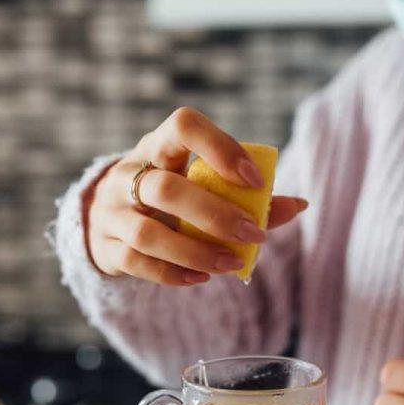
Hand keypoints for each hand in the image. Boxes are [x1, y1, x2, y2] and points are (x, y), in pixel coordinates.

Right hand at [83, 107, 308, 285]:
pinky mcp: (105, 246)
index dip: (221, 149)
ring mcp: (111, 212)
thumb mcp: (199, 184)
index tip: (256, 181)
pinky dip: (173, 273)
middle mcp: (128, 174)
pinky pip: (136, 263)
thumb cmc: (169, 196)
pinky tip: (202, 278)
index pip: (183, 126)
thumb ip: (247, 195)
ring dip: (196, 252)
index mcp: (158, 146)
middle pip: (166, 188)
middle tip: (254, 234)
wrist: (105, 218)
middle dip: (215, 215)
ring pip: (148, 233)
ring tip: (232, 264)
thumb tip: (298, 205)